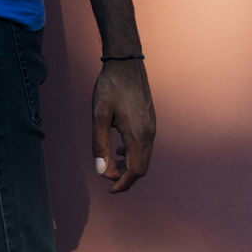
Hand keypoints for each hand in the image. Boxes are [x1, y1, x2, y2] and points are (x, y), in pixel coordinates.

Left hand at [91, 60, 155, 192]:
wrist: (125, 61)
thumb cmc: (111, 86)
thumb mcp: (99, 115)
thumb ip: (100, 144)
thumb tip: (100, 171)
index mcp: (138, 135)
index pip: (135, 171)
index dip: (122, 184)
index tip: (109, 189)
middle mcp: (149, 133)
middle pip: (141, 167)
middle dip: (125, 176)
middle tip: (106, 175)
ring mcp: (152, 125)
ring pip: (144, 156)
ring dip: (129, 165)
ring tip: (111, 162)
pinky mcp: (150, 118)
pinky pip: (145, 145)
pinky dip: (133, 153)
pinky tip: (120, 147)